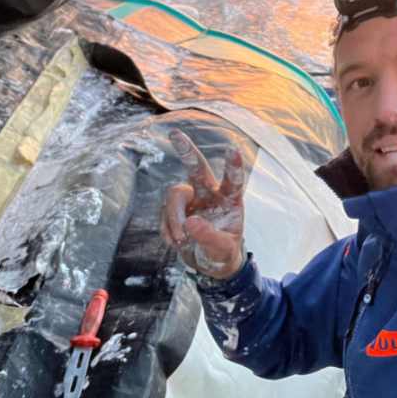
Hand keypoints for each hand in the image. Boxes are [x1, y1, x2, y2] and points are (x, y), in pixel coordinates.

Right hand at [160, 130, 246, 278]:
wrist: (209, 263)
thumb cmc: (223, 252)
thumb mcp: (223, 250)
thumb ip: (210, 237)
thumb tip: (190, 223)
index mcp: (229, 199)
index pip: (233, 180)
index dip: (232, 165)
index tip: (233, 147)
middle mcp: (209, 192)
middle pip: (197, 168)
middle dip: (186, 151)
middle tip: (175, 134)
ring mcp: (190, 199)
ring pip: (174, 195)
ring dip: (174, 218)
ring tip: (182, 240)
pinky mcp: (174, 209)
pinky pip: (163, 213)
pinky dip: (168, 230)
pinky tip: (178, 243)